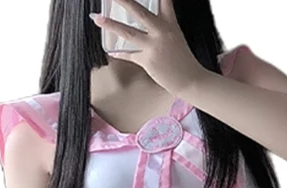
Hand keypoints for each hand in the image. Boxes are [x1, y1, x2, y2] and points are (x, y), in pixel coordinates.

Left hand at [90, 0, 206, 96]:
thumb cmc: (182, 59)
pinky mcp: (147, 61)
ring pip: (128, 32)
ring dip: (110, 24)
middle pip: (139, 11)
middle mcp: (161, 31)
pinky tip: (111, 49)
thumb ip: (161, 26)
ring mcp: (153, 46)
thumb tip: (146, 23)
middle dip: (123, 1)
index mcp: (170, 22)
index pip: (164, 0)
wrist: (190, 79)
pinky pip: (129, 54)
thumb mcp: (175, 36)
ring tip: (97, 17)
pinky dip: (120, 52)